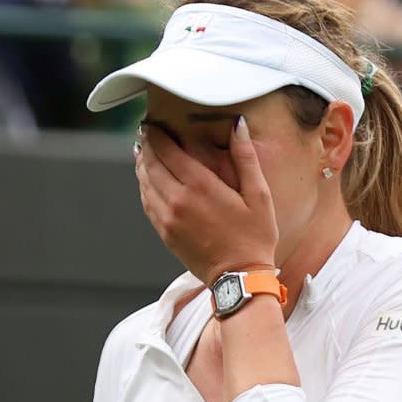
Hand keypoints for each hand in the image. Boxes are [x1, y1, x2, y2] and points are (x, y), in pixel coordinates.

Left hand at [135, 116, 277, 286]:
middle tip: (146, 132)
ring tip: (145, 152)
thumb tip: (239, 125)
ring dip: (142, 164)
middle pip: (150, 163)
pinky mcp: (164, 233)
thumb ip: (246, 157)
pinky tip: (150, 180)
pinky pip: (147, 202)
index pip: (166, 150)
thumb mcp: (259, 195)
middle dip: (146, 145)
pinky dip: (145, 186)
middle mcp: (177, 200)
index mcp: (200, 186)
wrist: (240, 278)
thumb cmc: (255, 236)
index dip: (156, 133)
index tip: (154, 123)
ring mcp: (167, 218)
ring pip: (144, 182)